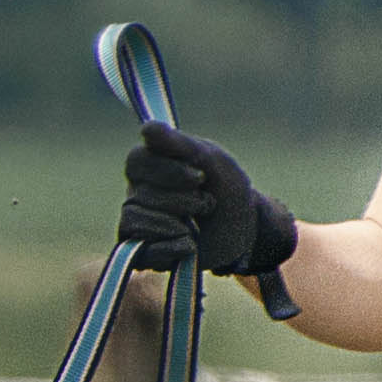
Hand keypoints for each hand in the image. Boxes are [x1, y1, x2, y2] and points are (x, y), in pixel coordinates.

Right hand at [117, 120, 297, 287]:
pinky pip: (142, 251)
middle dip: (183, 201)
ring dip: (179, 224)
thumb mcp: (210, 160)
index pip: (136, 161)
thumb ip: (178, 144)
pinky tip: (190, 245)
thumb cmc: (226, 189)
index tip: (200, 177)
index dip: (167, 171)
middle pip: (142, 194)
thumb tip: (146, 128)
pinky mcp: (144, 253)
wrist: (245, 230)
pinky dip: (173, 247)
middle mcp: (137, 192)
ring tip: (198, 224)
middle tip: (206, 203)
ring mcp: (138, 223)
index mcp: (149, 165)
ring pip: (138, 220)